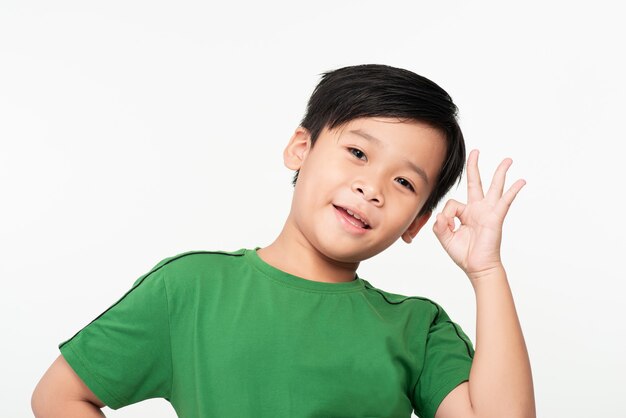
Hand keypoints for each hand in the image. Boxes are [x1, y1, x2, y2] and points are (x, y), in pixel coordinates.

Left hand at [433, 149, 525, 280]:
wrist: (477, 267)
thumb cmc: (464, 254)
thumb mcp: (445, 238)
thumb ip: (440, 225)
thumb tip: (441, 215)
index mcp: (465, 213)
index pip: (452, 203)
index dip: (447, 214)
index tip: (448, 226)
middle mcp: (477, 209)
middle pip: (476, 182)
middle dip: (475, 166)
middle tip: (476, 151)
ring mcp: (488, 212)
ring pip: (495, 187)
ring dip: (500, 172)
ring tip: (507, 160)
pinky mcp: (496, 218)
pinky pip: (505, 201)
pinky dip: (512, 191)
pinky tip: (521, 181)